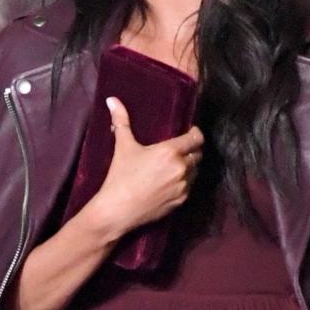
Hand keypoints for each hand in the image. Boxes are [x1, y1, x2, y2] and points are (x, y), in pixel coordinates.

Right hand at [85, 97, 203, 240]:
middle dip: (193, 150)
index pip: (196, 139)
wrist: (118, 210)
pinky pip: (189, 187)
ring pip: (195, 172)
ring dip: (190, 166)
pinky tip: (172, 181)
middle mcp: (181, 168)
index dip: (196, 133)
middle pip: (198, 155)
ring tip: (177, 164)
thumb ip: (121, 121)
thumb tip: (112, 100)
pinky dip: (184, 182)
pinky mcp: (180, 201)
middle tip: (183, 148)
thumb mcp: (123, 146)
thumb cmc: (120, 176)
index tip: (191, 131)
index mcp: (170, 152)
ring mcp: (183, 186)